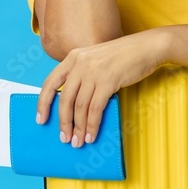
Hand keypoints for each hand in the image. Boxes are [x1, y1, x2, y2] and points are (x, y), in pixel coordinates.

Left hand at [35, 30, 164, 146]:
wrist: (147, 47)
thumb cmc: (123, 56)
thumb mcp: (95, 59)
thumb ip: (82, 74)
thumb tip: (74, 105)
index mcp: (73, 57)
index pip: (50, 82)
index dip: (43, 103)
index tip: (40, 119)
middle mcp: (80, 63)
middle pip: (64, 99)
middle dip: (63, 122)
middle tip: (64, 138)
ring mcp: (93, 71)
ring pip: (79, 107)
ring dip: (78, 128)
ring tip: (78, 141)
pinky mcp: (108, 81)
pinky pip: (95, 109)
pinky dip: (92, 125)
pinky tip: (91, 135)